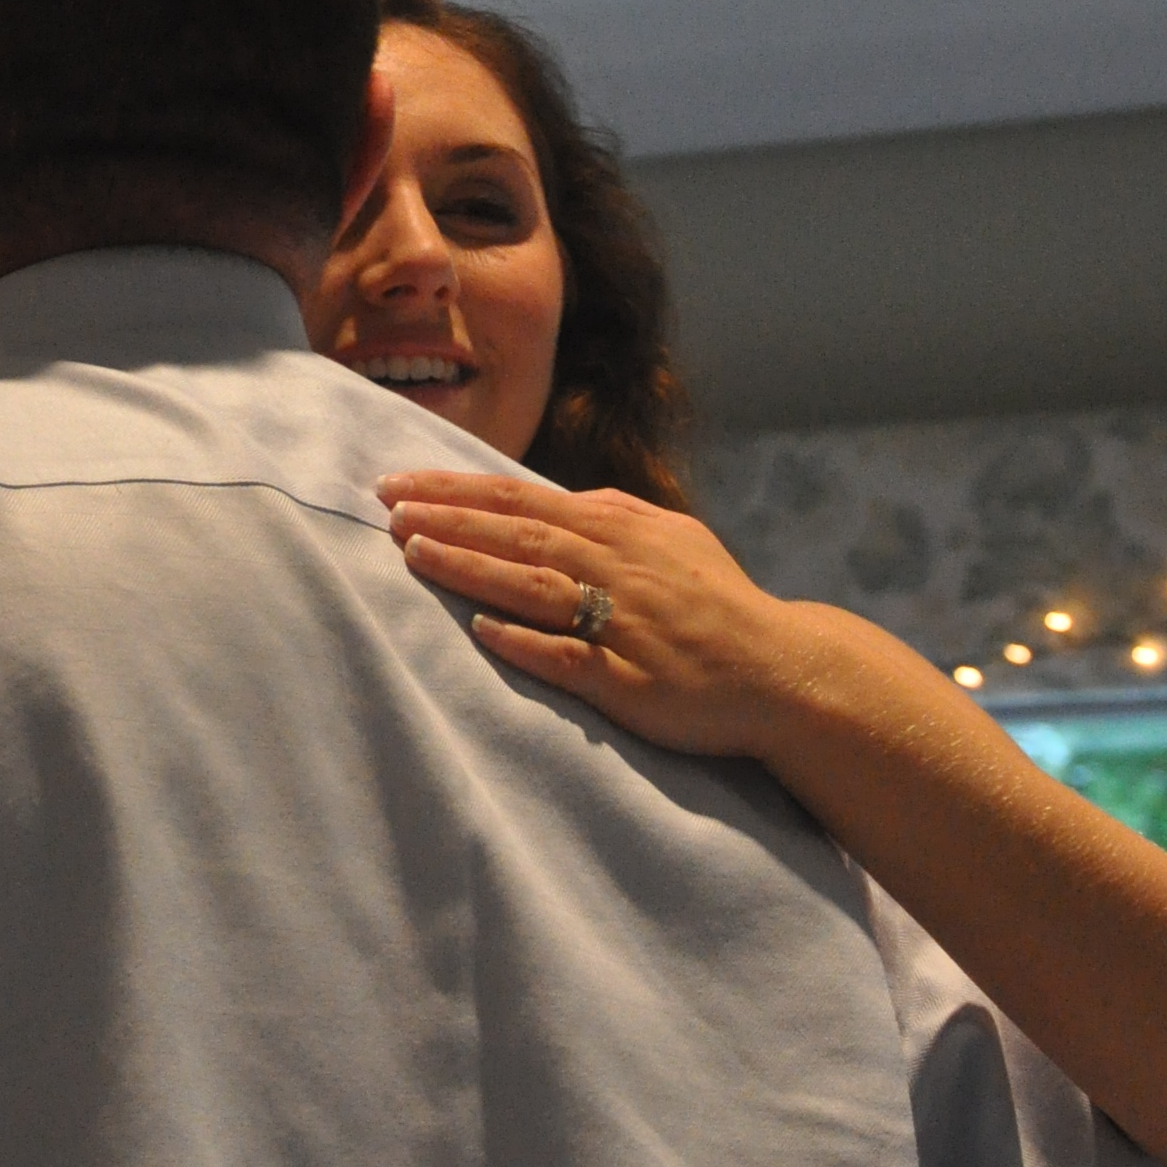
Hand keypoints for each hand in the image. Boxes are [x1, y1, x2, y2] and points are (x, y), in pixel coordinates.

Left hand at [379, 467, 809, 767]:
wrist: (781, 669)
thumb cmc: (718, 603)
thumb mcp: (673, 538)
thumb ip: (615, 514)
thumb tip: (561, 499)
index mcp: (619, 531)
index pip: (521, 499)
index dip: (456, 491)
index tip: (397, 485)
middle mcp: (617, 568)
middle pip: (519, 533)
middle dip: (448, 519)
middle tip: (385, 510)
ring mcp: (624, 624)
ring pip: (537, 585)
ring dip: (474, 568)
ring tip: (414, 554)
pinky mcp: (633, 681)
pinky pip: (572, 659)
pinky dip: (527, 642)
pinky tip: (483, 631)